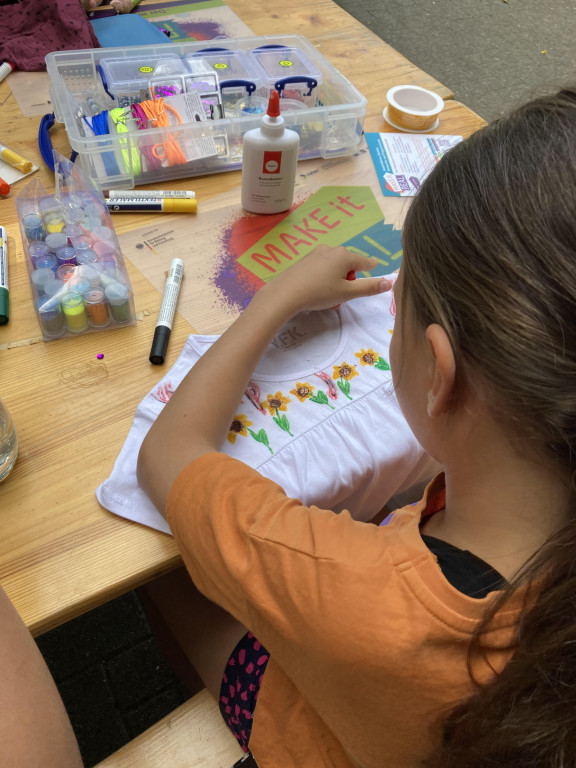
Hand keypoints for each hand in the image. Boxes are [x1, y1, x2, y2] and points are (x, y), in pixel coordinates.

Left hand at [257, 245, 391, 315]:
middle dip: (349, 279)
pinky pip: (321, 267)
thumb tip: (388, 282)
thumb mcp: (347, 293)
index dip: (371, 267)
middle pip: (348, 264)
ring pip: (334, 266)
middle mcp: (331, 249)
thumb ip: (368, 288)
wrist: (286, 293)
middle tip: (342, 296)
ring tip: (328, 297)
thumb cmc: (320, 293)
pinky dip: (324, 278)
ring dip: (336, 280)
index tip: (376, 266)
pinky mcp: (304, 260)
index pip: (364, 261)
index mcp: (344, 255)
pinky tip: (315, 290)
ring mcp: (316, 253)